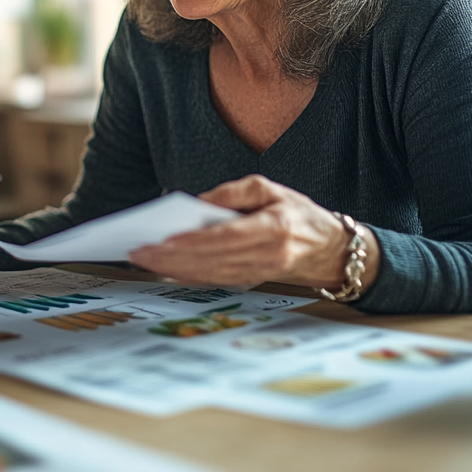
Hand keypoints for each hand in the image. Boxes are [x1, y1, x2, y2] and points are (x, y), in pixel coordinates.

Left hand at [127, 174, 376, 289]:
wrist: (332, 251)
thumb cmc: (298, 214)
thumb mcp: (271, 189)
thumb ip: (234, 192)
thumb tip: (198, 202)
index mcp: (274, 228)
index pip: (227, 237)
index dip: (194, 241)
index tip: (163, 240)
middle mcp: (267, 255)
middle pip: (212, 259)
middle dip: (172, 258)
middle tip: (139, 251)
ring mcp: (260, 273)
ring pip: (210, 274)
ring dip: (174, 271)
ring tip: (144, 260)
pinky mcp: (253, 283)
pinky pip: (216, 281)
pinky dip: (188, 278)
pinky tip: (166, 272)